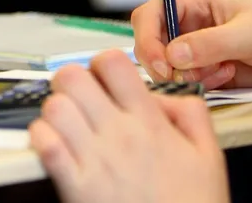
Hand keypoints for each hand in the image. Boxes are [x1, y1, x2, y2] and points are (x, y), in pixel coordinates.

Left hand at [30, 52, 228, 202]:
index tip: (105, 77)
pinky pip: (44, 145)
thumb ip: (191, 112)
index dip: (103, 63)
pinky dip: (42, 138)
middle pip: (72, 78)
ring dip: (56, 109)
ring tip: (68, 121)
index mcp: (148, 122)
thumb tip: (163, 94)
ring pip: (54, 107)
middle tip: (80, 95)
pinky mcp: (76, 187)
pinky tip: (56, 145)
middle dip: (72, 80)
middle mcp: (118, 136)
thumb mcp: (209, 153)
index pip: (112, 63)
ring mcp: (94, 161)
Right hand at [133, 0, 251, 88]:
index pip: (151, 14)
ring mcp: (203, 48)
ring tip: (222, 72)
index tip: (160, 64)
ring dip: (189, 75)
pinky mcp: (215, 70)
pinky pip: (193, 81)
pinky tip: (229, 77)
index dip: (146, 38)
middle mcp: (194, 23)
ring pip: (172, 66)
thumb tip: (171, 55)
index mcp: (195, 1)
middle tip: (185, 77)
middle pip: (155, 43)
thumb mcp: (247, 34)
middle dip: (165, 63)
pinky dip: (204, 84)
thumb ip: (207, 45)